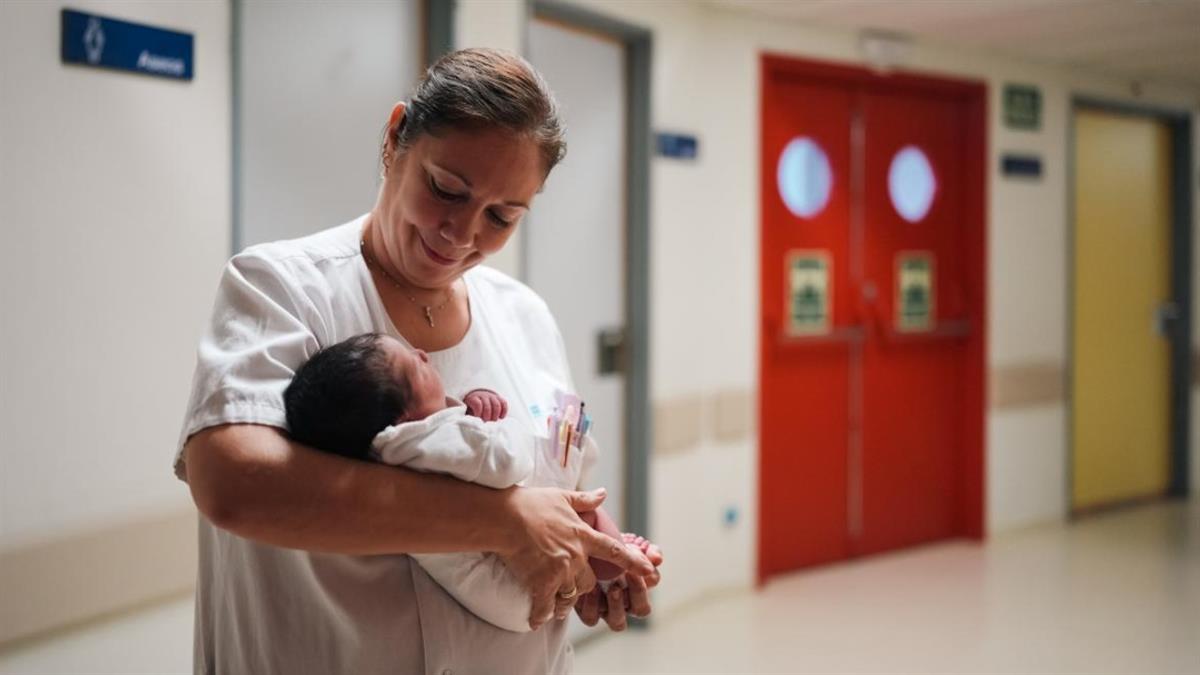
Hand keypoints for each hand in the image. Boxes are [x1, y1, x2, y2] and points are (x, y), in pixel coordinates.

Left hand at [464, 389, 506, 420]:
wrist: (477, 400)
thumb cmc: (471, 410)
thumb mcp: (467, 412)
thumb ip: (469, 416)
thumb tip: (473, 423)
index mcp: (473, 398)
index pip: (477, 404)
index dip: (478, 413)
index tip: (477, 419)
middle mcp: (483, 395)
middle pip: (487, 406)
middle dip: (487, 417)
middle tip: (486, 422)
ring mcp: (491, 396)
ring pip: (497, 405)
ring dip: (495, 415)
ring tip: (492, 421)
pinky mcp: (499, 398)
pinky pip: (504, 403)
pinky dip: (504, 411)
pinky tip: (501, 417)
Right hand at [496, 487, 655, 629]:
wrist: (505, 517)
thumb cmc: (530, 504)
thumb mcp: (562, 497)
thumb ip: (585, 500)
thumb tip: (603, 494)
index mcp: (583, 535)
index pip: (613, 551)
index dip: (632, 562)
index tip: (648, 572)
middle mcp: (576, 555)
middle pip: (589, 582)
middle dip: (582, 587)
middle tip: (569, 587)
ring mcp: (560, 571)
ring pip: (571, 596)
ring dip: (563, 603)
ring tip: (554, 607)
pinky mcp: (541, 583)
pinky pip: (545, 607)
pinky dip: (540, 615)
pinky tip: (535, 620)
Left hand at [576, 536, 662, 630]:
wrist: (583, 552)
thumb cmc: (611, 550)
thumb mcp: (630, 546)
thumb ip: (647, 551)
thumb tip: (658, 559)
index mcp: (639, 589)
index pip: (651, 588)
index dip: (645, 582)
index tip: (635, 567)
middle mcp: (625, 604)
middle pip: (641, 610)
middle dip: (637, 592)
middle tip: (628, 574)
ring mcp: (607, 610)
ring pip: (618, 623)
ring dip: (617, 606)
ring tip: (612, 588)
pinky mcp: (587, 611)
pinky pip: (592, 618)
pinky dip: (591, 605)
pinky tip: (590, 588)